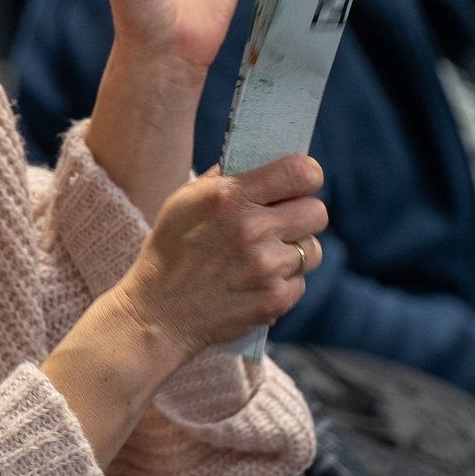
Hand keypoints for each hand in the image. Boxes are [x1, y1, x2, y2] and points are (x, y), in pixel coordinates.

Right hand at [111, 155, 326, 362]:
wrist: (157, 313)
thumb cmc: (170, 250)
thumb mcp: (185, 200)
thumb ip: (226, 179)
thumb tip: (263, 162)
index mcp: (231, 197)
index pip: (301, 172)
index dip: (307, 176)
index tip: (301, 182)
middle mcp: (253, 230)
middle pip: (317, 212)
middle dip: (302, 215)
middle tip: (282, 223)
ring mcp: (266, 268)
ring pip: (313, 250)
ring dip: (294, 252)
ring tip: (264, 257)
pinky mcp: (275, 300)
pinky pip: (300, 282)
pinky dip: (282, 283)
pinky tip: (254, 283)